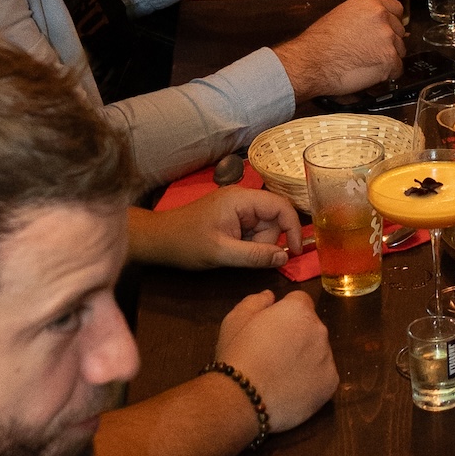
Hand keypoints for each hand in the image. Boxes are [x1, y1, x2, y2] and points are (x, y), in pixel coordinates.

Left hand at [132, 187, 301, 275]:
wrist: (159, 240)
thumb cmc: (187, 243)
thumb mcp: (222, 252)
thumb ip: (255, 255)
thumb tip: (284, 258)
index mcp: (242, 199)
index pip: (281, 206)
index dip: (293, 228)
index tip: (295, 252)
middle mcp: (243, 198)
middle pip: (274, 218)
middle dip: (268, 240)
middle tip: (244, 254)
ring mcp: (238, 207)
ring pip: (265, 226)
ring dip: (257, 243)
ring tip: (232, 251)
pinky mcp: (233, 217)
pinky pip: (253, 229)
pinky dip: (249, 243)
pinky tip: (231, 248)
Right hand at [215, 283, 335, 431]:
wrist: (243, 398)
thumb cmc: (237, 355)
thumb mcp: (235, 320)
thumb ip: (255, 302)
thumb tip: (271, 296)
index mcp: (298, 311)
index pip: (300, 301)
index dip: (285, 313)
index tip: (271, 328)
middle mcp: (319, 330)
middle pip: (311, 327)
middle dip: (297, 335)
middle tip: (274, 354)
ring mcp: (328, 358)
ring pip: (319, 352)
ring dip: (306, 358)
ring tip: (281, 376)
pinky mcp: (331, 384)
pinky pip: (323, 377)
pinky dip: (311, 381)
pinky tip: (291, 390)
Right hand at [283, 0, 405, 95]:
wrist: (311, 62)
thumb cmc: (320, 43)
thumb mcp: (342, 15)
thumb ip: (364, 16)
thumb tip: (381, 25)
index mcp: (370, 1)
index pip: (396, 9)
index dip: (391, 23)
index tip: (385, 31)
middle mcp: (382, 16)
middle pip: (399, 31)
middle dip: (388, 42)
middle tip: (370, 51)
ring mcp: (387, 37)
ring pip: (400, 50)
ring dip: (388, 58)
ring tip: (366, 62)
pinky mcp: (389, 59)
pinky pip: (397, 69)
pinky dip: (387, 74)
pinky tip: (369, 73)